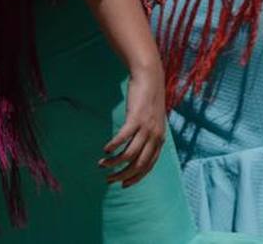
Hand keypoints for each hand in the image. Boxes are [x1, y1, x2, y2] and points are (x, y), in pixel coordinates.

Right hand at [100, 63, 165, 187]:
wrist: (150, 77)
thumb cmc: (149, 99)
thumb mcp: (153, 120)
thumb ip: (149, 135)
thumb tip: (139, 148)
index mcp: (159, 139)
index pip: (148, 166)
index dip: (136, 177)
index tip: (123, 184)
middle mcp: (155, 137)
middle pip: (138, 165)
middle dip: (122, 175)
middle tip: (109, 179)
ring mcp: (146, 128)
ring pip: (129, 155)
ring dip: (114, 163)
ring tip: (102, 165)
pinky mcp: (136, 119)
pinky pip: (123, 138)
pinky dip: (113, 146)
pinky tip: (105, 150)